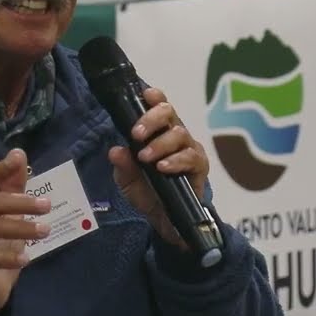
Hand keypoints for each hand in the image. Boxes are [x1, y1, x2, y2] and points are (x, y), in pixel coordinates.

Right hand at [0, 149, 51, 315]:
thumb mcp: (7, 216)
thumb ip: (12, 188)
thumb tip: (20, 154)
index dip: (1, 169)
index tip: (18, 158)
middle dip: (21, 202)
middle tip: (47, 206)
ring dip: (21, 228)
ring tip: (45, 230)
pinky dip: (7, 258)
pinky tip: (26, 259)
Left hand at [108, 87, 209, 248]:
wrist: (165, 220)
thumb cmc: (148, 192)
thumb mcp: (128, 181)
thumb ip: (123, 166)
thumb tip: (115, 151)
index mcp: (157, 132)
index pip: (158, 107)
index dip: (154, 97)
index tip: (145, 95)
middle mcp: (175, 135)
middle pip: (169, 113)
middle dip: (152, 119)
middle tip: (136, 134)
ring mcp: (189, 149)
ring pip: (179, 133)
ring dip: (160, 143)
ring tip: (146, 158)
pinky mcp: (199, 166)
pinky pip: (191, 157)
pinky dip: (176, 160)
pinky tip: (163, 167)